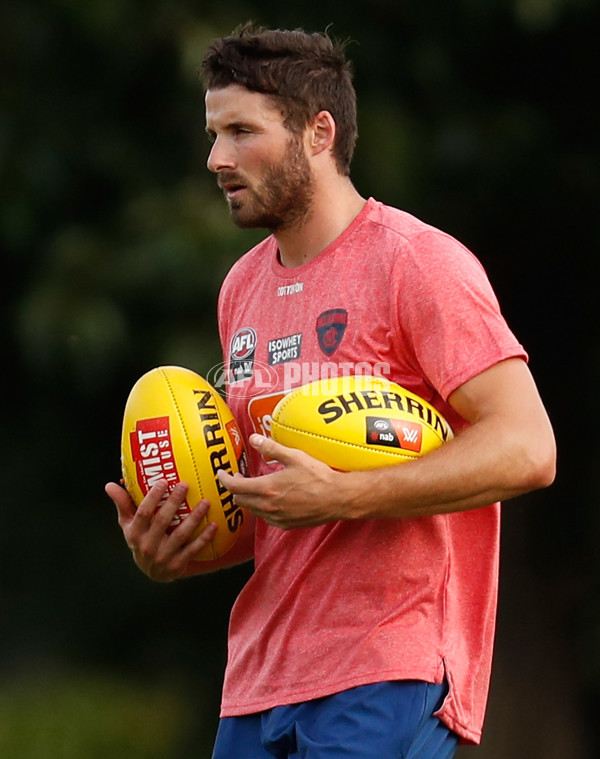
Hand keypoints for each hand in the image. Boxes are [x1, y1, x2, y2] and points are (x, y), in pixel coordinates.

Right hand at [105, 480, 217, 581]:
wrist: (151, 572)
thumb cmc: (140, 539)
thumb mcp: (128, 525)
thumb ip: (123, 504)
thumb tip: (109, 485)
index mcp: (135, 533)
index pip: (143, 513)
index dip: (153, 497)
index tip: (164, 481)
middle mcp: (148, 546)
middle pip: (162, 521)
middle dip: (174, 502)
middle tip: (185, 485)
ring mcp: (163, 557)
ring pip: (180, 535)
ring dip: (194, 518)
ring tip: (205, 502)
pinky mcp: (178, 566)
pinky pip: (193, 549)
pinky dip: (204, 537)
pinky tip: (214, 524)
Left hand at [217, 434, 347, 529]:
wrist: (337, 498)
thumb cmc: (318, 476)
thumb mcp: (294, 457)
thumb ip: (271, 448)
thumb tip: (254, 438)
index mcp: (266, 489)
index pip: (234, 487)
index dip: (224, 479)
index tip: (222, 473)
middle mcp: (268, 507)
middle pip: (240, 500)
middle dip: (236, 488)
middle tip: (240, 477)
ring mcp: (276, 518)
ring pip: (252, 510)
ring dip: (249, 499)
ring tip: (256, 487)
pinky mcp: (286, 524)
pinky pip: (266, 518)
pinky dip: (262, 508)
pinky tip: (272, 499)